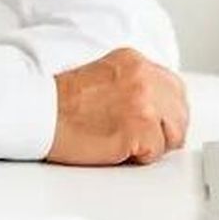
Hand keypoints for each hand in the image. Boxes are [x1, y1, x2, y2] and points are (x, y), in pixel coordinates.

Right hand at [46, 48, 189, 165]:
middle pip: (180, 112)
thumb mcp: (104, 77)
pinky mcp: (137, 127)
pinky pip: (155, 153)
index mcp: (134, 61)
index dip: (166, 113)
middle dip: (166, 131)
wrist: (37, 113)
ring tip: (125, 143)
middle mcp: (143, 76)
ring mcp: (143, 101)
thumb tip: (157, 109)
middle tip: (143, 141)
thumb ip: (133, 85)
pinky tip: (115, 149)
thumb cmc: (60, 103)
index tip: (155, 124)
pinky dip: (137, 158)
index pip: (174, 89)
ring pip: (173, 133)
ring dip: (153, 144)